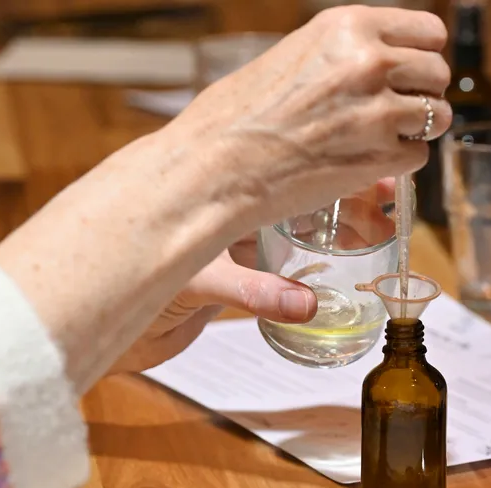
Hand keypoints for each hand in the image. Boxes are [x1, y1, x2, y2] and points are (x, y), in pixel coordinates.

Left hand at [108, 181, 395, 373]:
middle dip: (345, 194)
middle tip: (387, 197)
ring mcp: (239, 246)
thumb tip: (305, 305)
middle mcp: (233, 215)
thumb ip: (252, 291)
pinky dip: (315, 274)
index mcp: (223, 196)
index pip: (285, 169)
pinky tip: (344, 275)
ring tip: (381, 228)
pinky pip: (287, 274)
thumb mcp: (199, 279)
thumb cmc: (132, 281)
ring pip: (299, 230)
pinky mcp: (240, 282)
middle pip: (301, 194)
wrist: (103, 320)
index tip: (368, 165)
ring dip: (338, 229)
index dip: (328, 165)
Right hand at [164, 5, 451, 230]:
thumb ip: (343, 54)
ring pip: (438, 116)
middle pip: (438, 73)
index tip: (407, 73)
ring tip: (380, 138)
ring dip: (417, 130)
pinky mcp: (380, 158)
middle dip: (422, 94)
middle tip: (394, 111)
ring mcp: (378, 112)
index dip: (420, 55)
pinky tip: (365, 163)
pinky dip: (398, 164)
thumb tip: (379, 62)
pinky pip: (419, 157)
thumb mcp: (294, 56)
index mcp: (348, 27)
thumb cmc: (239, 116)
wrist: (214, 168)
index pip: (429, 31)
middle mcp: (369, 62)